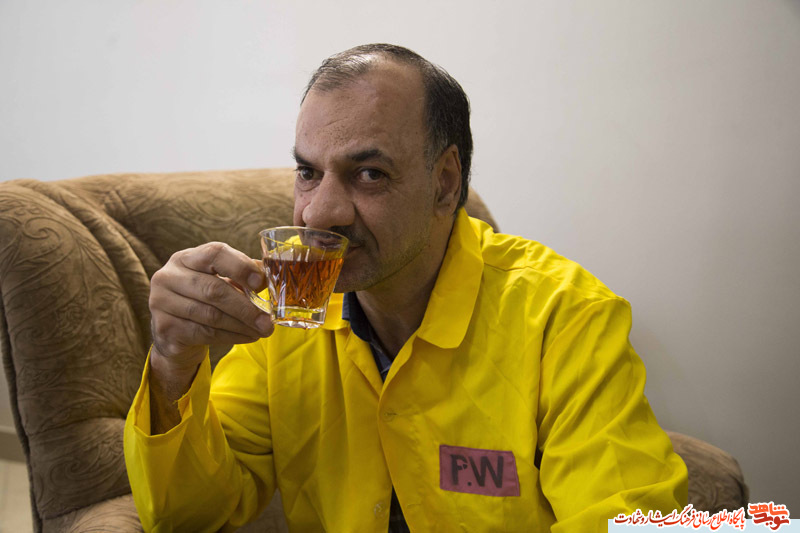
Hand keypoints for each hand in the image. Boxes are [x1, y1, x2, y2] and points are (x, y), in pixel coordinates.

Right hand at [148, 242, 272, 384]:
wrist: (175, 332)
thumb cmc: (204, 300)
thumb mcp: (220, 280)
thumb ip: (243, 274)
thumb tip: (271, 276)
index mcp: (185, 258)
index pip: (214, 253)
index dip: (241, 267)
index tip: (261, 283)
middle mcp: (168, 276)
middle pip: (214, 290)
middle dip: (246, 307)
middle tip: (269, 321)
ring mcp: (161, 302)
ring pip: (211, 315)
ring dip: (242, 325)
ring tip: (263, 330)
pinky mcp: (164, 328)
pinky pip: (204, 333)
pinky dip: (231, 337)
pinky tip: (248, 337)